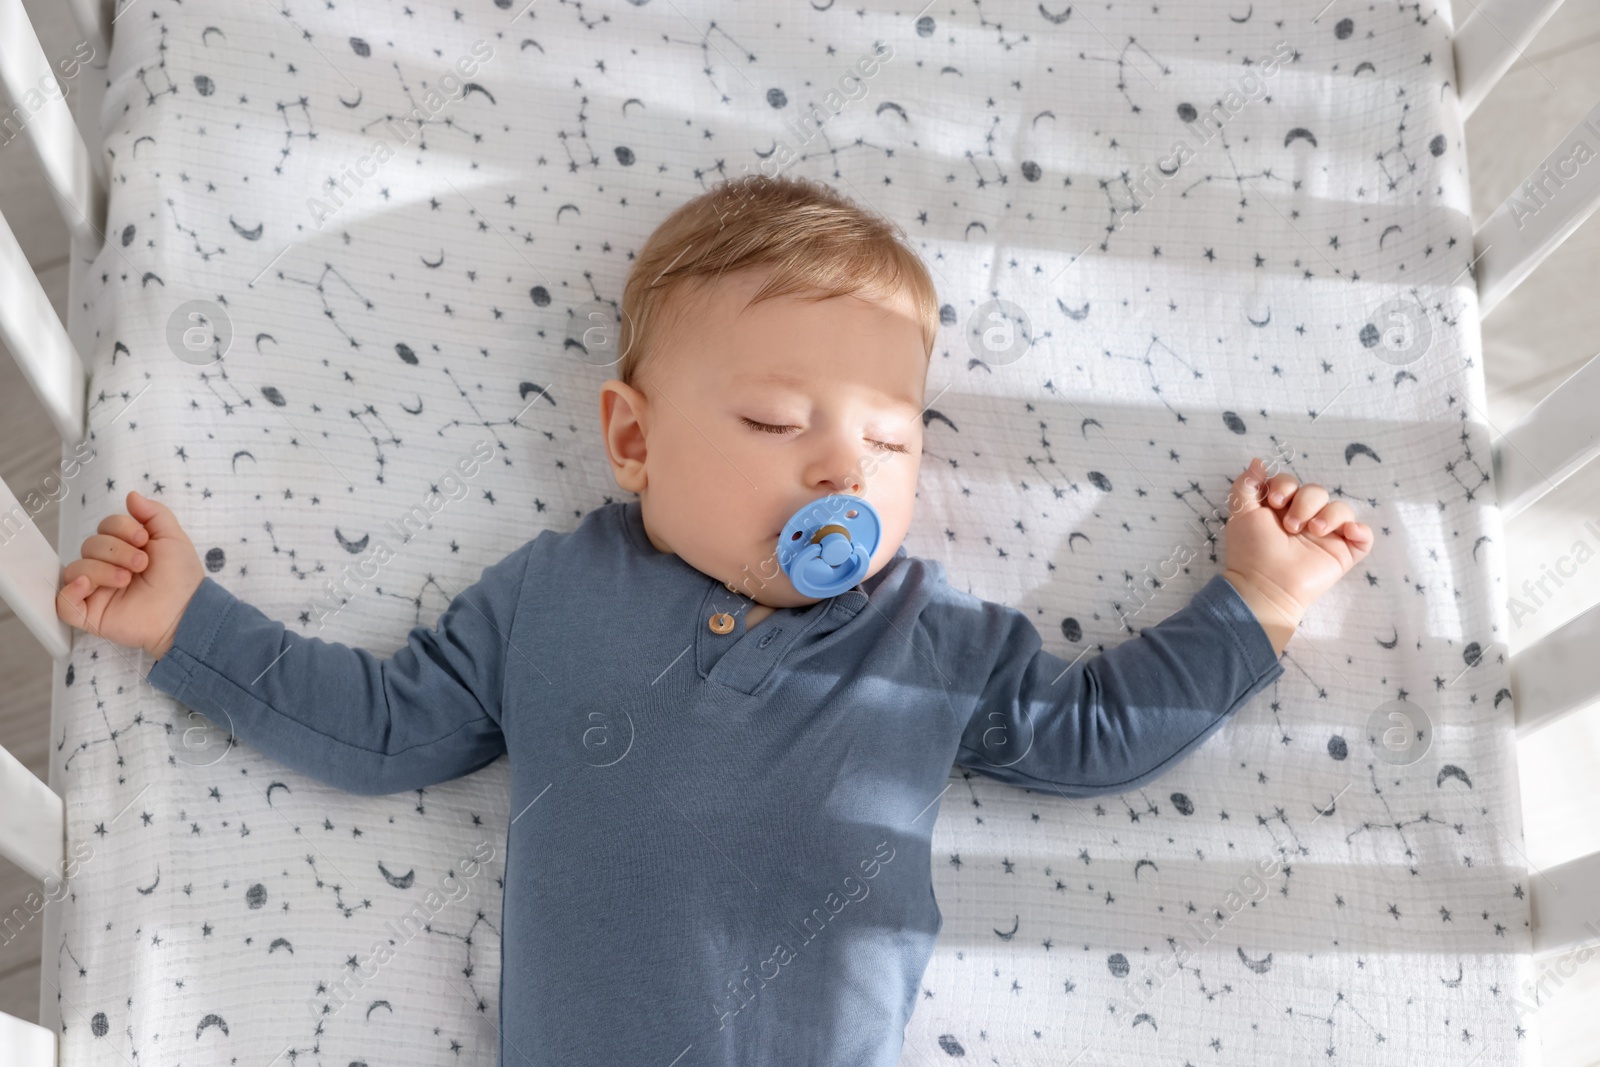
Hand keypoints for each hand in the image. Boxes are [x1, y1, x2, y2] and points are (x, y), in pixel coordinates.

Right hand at [55, 490, 205, 659]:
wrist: (185, 612)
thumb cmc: (181, 577)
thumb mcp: (172, 538)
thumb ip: (153, 513)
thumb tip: (131, 495)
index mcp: (124, 548)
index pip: (105, 527)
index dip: (120, 528)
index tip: (144, 539)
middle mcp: (107, 567)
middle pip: (90, 545)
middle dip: (116, 550)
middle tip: (142, 564)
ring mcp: (96, 590)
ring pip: (76, 568)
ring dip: (102, 570)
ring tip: (127, 580)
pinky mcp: (90, 614)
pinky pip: (63, 601)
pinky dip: (71, 590)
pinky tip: (88, 585)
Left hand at [1222, 457, 1372, 653]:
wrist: (1265, 586)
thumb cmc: (1251, 551)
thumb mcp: (1240, 514)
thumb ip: (1246, 485)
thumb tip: (1258, 461)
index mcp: (1282, 508)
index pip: (1292, 482)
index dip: (1286, 485)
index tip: (1275, 502)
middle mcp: (1305, 519)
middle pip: (1317, 491)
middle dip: (1305, 502)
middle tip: (1291, 526)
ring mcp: (1326, 536)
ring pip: (1341, 509)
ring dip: (1330, 515)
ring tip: (1313, 531)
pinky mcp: (1343, 553)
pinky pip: (1364, 535)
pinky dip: (1360, 530)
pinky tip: (1347, 533)